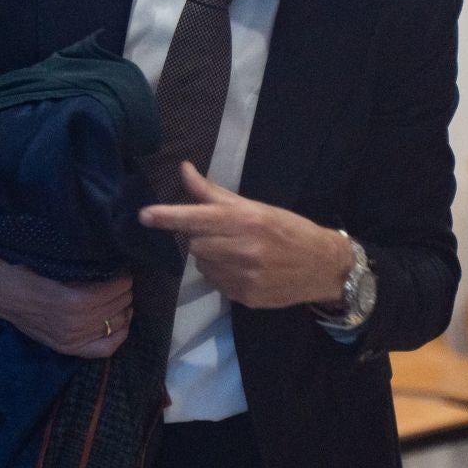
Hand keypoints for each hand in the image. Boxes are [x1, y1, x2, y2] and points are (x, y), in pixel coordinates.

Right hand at [0, 255, 130, 358]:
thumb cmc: (26, 268)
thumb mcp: (57, 261)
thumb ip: (86, 265)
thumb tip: (115, 260)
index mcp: (74, 299)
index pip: (117, 287)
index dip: (123, 274)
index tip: (120, 266)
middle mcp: (76, 323)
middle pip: (119, 304)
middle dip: (123, 289)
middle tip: (119, 278)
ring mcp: (72, 339)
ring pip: (117, 324)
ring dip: (122, 307)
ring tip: (118, 295)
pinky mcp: (67, 348)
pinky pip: (106, 348)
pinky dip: (119, 334)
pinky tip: (120, 320)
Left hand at [138, 163, 350, 309]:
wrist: (323, 266)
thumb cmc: (288, 229)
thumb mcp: (255, 207)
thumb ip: (214, 193)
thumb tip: (184, 169)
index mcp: (245, 220)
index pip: (197, 217)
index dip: (168, 217)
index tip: (144, 216)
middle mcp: (242, 249)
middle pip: (195, 244)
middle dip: (202, 238)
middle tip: (225, 235)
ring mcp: (244, 276)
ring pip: (203, 265)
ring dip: (212, 258)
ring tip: (238, 253)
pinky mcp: (245, 297)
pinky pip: (216, 284)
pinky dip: (223, 275)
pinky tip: (245, 270)